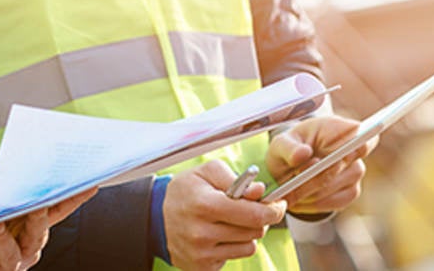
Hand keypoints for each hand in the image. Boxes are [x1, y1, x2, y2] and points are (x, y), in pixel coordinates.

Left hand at [0, 189, 97, 269]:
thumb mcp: (3, 208)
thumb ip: (12, 192)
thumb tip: (23, 160)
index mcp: (35, 230)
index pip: (58, 210)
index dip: (74, 199)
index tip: (91, 183)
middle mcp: (28, 249)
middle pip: (37, 232)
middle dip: (38, 217)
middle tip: (36, 203)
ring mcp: (9, 265)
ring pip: (9, 252)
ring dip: (1, 236)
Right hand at [164, 161, 286, 270]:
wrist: (155, 218)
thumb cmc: (186, 191)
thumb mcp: (205, 173)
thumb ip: (234, 178)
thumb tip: (260, 192)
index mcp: (204, 204)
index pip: (254, 214)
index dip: (273, 209)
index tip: (278, 204)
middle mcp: (201, 232)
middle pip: (255, 231)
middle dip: (259, 218)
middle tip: (250, 209)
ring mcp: (201, 253)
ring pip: (249, 246)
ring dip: (246, 233)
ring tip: (229, 222)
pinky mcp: (202, 267)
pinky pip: (235, 258)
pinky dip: (233, 246)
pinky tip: (218, 236)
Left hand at [266, 115, 375, 215]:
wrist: (290, 165)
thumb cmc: (289, 149)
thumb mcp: (281, 143)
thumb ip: (289, 147)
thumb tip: (303, 154)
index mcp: (338, 128)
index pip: (360, 137)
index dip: (352, 147)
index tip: (335, 155)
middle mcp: (354, 149)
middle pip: (337, 166)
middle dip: (310, 175)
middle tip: (290, 182)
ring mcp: (355, 172)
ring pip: (331, 186)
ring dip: (308, 191)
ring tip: (289, 190)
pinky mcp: (351, 192)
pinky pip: (332, 202)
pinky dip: (313, 202)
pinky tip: (299, 199)